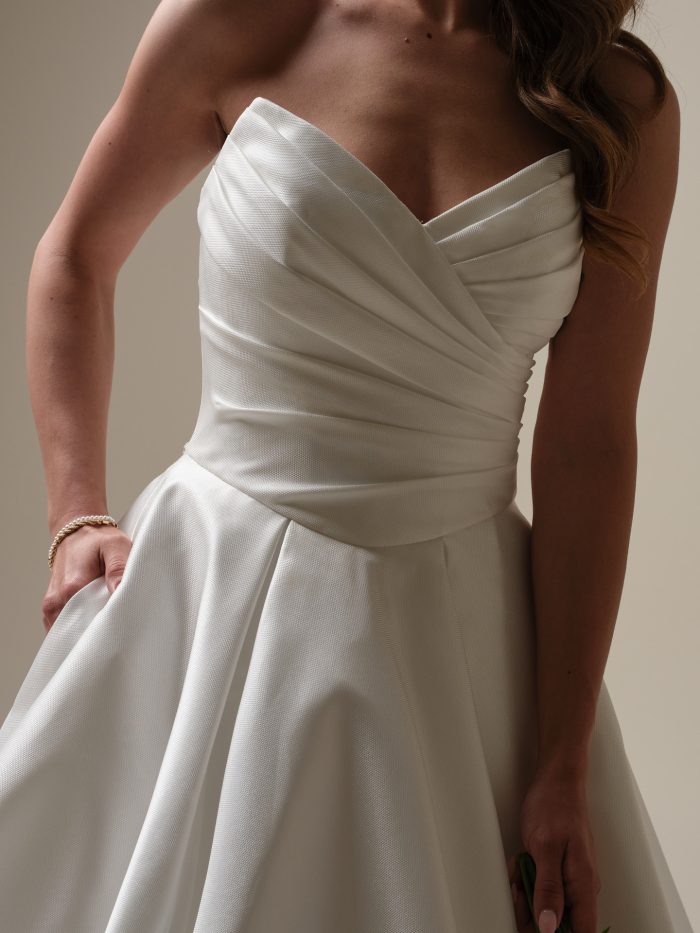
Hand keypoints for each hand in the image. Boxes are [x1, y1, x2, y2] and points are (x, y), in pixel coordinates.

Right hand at [42, 523, 132, 631]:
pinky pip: (63, 629)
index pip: (91, 624)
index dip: (109, 629)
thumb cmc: (98, 540)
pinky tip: (93, 624)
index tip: (124, 627)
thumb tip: (119, 591)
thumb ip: (118, 568)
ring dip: (88, 633)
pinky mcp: (51, 608)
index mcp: (73, 588)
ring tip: (107, 626)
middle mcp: (58, 600)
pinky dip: (78, 630)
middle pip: (80, 632)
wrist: (76, 532)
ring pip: (71, 632)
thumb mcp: (115, 546)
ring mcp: (52, 606)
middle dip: (99, 634)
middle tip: (119, 629)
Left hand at [508, 766, 601, 932]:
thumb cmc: (555, 805)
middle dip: (532, 913)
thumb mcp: (546, 846)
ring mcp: (568, 878)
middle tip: (516, 891)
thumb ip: (549, 888)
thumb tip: (550, 927)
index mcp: (583, 884)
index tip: (535, 929)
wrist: (556, 779)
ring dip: (526, 895)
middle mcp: (579, 886)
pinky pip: (540, 888)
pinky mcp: (556, 869)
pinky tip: (519, 865)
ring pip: (546, 906)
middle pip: (559, 923)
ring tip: (516, 872)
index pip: (583, 931)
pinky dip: (526, 881)